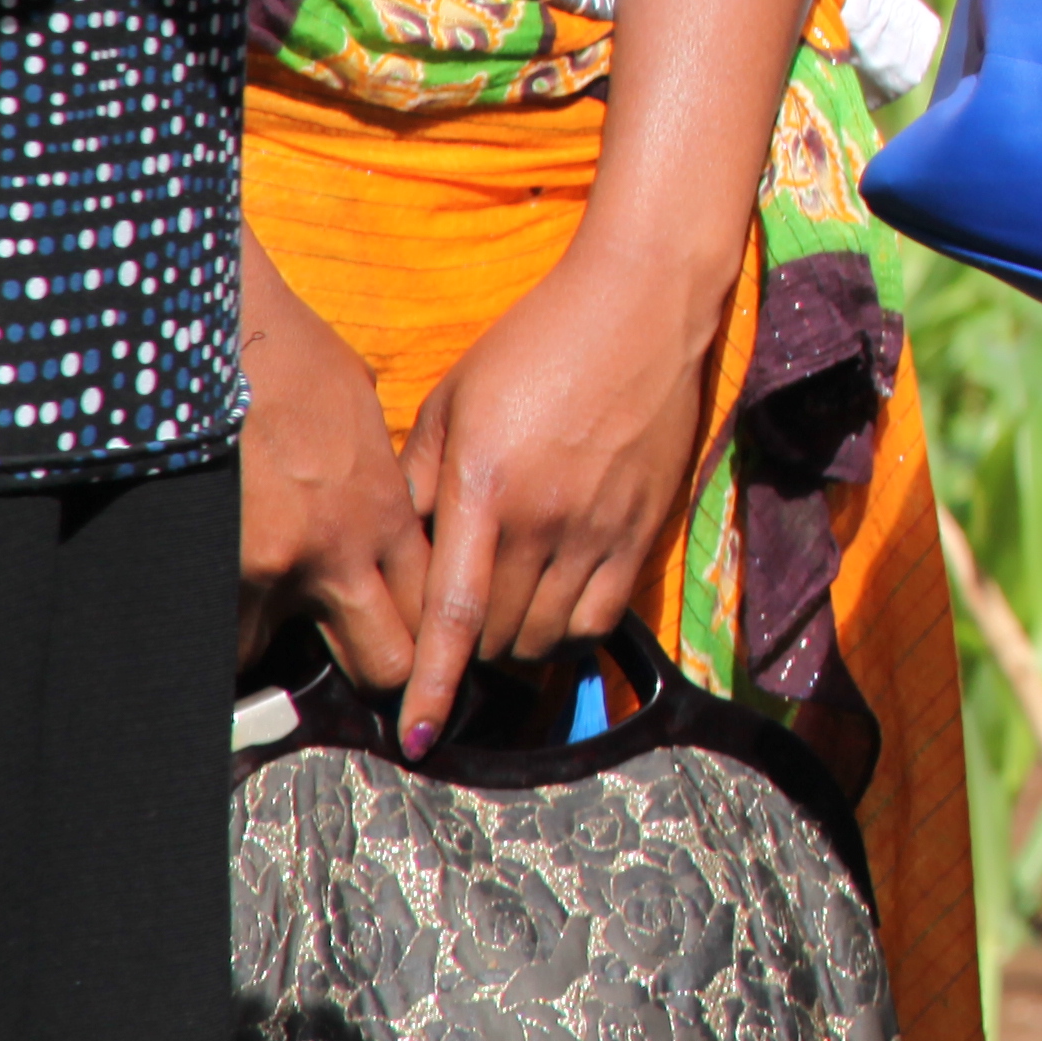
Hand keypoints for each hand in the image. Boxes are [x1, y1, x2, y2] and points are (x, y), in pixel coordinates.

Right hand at [236, 250, 423, 692]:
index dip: (430, 641)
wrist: (225, 335)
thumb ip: (378, 479)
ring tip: (255, 632)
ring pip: (277, 657)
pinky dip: (210, 629)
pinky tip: (204, 611)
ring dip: (266, 650)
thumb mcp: (362, 419)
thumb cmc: (293, 360)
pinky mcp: (212, 570)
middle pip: (382, 661)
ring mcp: (274, 570)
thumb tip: (379, 504)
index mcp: (387, 513)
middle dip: (371, 678)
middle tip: (351, 677)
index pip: (436, 608)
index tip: (421, 657)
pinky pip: (214, 633)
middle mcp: (342, 553)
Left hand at [393, 244, 728, 756]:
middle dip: (467, 655)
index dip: (432, 685)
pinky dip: (570, 634)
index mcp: (485, 488)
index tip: (416, 735)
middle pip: (497, 634)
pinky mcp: (643, 526)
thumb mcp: (455, 399)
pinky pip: (603, 615)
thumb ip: (420, 477)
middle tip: (454, 643)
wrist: (640, 306)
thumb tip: (398, 544)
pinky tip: (553, 618)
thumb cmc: (536, 343)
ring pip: (549, 635)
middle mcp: (544, 520)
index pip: (454, 613)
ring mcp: (600, 527)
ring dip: (515, 647)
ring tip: (501, 626)